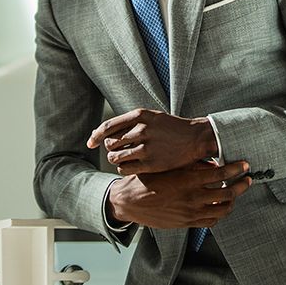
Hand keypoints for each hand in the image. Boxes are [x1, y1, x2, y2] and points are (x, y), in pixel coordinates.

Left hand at [87, 108, 217, 173]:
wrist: (195, 138)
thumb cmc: (170, 127)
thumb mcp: (151, 117)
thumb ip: (129, 123)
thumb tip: (101, 132)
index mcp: (140, 116)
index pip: (108, 127)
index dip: (96, 136)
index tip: (90, 143)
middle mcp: (141, 130)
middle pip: (110, 143)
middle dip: (110, 149)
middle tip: (116, 151)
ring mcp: (146, 148)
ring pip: (115, 157)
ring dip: (115, 160)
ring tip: (122, 159)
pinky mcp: (151, 164)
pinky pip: (125, 168)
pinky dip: (123, 168)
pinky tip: (130, 166)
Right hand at [107, 160, 251, 228]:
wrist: (129, 202)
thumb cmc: (147, 180)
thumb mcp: (168, 167)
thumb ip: (191, 166)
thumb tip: (213, 164)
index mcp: (187, 180)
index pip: (221, 174)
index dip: (236, 169)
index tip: (245, 165)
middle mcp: (191, 198)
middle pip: (227, 193)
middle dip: (241, 185)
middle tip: (247, 179)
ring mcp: (190, 213)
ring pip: (222, 209)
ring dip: (233, 200)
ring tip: (236, 192)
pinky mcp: (186, 224)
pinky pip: (211, 221)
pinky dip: (220, 213)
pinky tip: (221, 206)